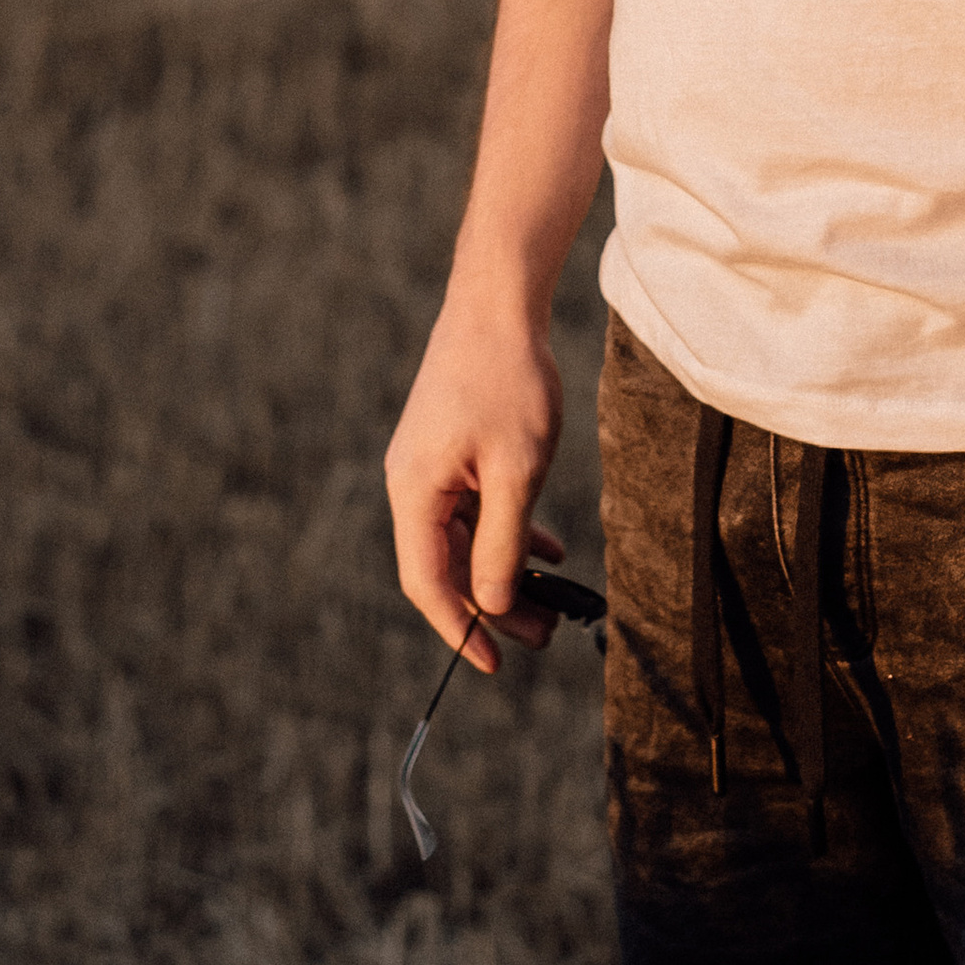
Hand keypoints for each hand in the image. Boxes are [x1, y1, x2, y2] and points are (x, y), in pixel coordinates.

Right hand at [384, 284, 569, 673]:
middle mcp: (412, 483)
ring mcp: (431, 464)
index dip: (460, 628)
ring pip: (464, 538)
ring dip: (505, 569)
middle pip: (447, 564)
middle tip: (542, 635)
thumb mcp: (517, 469)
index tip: (494, 663)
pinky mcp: (452, 448)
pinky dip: (508, 530)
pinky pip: (475, 507)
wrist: (498, 301)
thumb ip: (503, 542)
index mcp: (415, 492)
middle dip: (492, 604)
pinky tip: (548, 547)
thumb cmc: (508, 379)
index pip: (428, 582)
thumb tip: (493, 604)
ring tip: (551, 601)